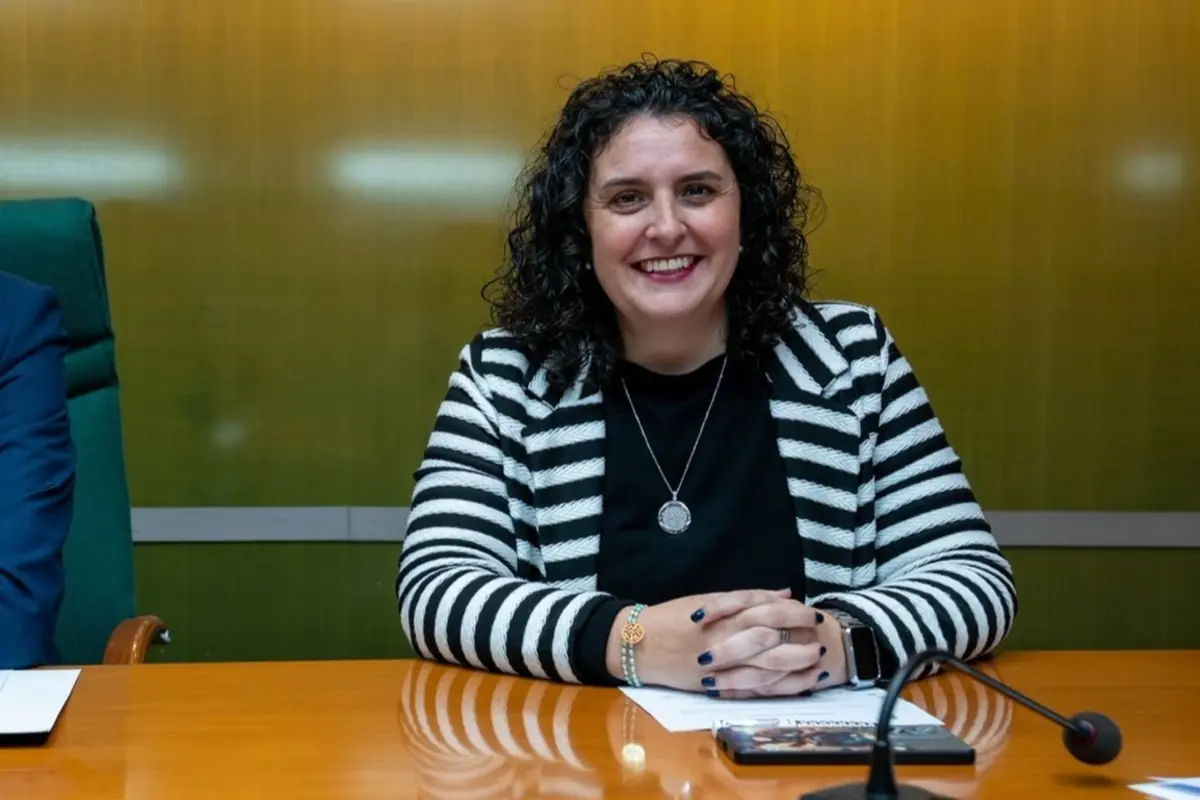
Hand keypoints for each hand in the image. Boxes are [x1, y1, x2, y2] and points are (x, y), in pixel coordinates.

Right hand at [605, 590, 847, 697]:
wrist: (638, 645)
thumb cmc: (673, 618)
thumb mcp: (707, 600)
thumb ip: (747, 599)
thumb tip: (783, 594)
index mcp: (721, 615)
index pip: (766, 610)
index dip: (793, 612)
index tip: (810, 612)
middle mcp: (723, 640)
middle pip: (771, 638)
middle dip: (799, 636)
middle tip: (819, 634)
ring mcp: (720, 666)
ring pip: (766, 667)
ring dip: (796, 664)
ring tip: (816, 659)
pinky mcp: (717, 687)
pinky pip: (754, 690)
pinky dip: (778, 687)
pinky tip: (798, 683)